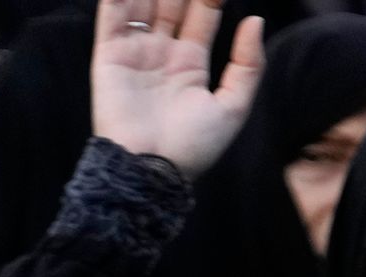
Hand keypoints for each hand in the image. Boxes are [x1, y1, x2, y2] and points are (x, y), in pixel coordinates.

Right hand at [89, 0, 261, 181]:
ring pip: (144, 3)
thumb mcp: (233, 107)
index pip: (203, 14)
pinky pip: (113, 17)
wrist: (149, 170)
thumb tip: (255, 21)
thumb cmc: (193, 147)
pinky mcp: (110, 57)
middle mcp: (162, 53)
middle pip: (174, 3)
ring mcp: (135, 53)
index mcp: (190, 63)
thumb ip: (248, 64)